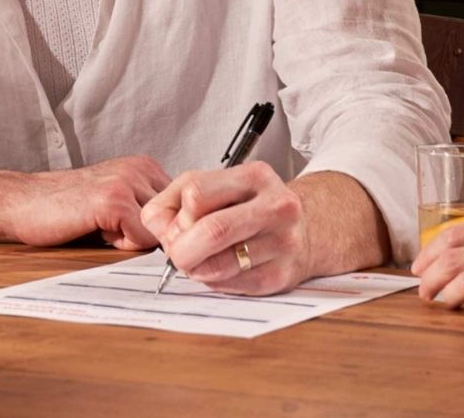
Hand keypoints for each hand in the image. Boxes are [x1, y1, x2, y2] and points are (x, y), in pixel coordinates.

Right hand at [0, 156, 170, 248]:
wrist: (23, 202)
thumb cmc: (65, 208)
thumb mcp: (116, 203)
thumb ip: (146, 211)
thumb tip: (182, 241)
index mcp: (144, 166)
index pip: (181, 210)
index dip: (159, 231)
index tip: (133, 232)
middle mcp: (141, 168)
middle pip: (175, 222)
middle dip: (150, 237)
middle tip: (115, 231)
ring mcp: (128, 181)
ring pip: (160, 232)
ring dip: (134, 241)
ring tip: (104, 229)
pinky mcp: (114, 200)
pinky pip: (142, 239)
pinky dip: (122, 246)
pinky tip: (97, 231)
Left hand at [141, 161, 305, 295]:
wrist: (306, 230)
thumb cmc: (250, 208)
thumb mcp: (215, 186)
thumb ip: (175, 200)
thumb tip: (157, 227)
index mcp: (254, 176)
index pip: (196, 194)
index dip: (177, 216)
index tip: (178, 226)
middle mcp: (275, 206)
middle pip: (211, 231)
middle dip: (182, 249)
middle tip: (178, 254)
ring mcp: (283, 242)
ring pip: (218, 266)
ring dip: (195, 269)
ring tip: (200, 262)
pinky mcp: (280, 275)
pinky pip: (231, 286)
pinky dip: (214, 282)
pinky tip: (222, 269)